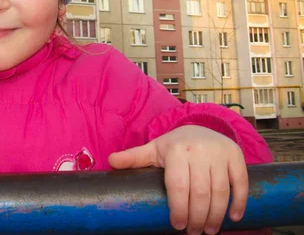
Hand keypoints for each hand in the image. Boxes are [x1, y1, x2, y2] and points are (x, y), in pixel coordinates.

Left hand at [108, 125, 247, 234]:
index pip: (177, 185)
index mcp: (176, 150)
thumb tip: (110, 162)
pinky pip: (240, 183)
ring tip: (209, 230)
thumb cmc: (175, 145)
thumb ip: (133, 157)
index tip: (178, 226)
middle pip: (200, 192)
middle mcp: (199, 149)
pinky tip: (233, 218)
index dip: (178, 209)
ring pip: (220, 191)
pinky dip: (239, 202)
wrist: (202, 127)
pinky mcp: (236, 156)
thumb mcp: (153, 149)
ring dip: (216, 215)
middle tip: (194, 232)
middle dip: (197, 217)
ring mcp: (220, 152)